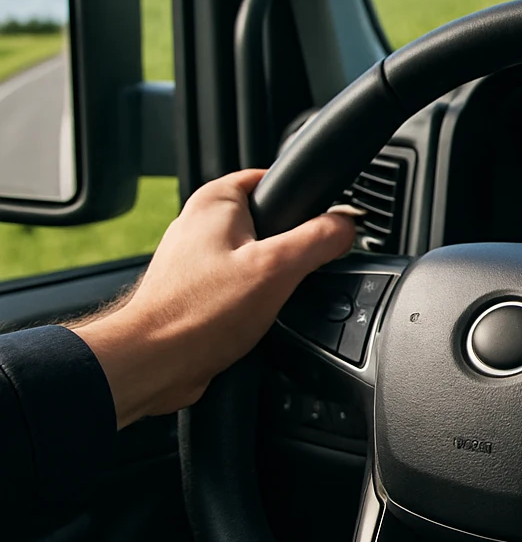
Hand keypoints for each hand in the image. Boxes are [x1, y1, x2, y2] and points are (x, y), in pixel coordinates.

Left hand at [74, 169, 357, 427]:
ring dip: (271, 278)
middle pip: (270, 222)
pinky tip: (253, 317)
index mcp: (215, 201)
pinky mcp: (195, 290)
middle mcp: (199, 224)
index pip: (274, 179)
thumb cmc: (198, 313)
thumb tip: (347, 224)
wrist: (155, 363)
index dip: (306, 202)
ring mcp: (195, 258)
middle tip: (294, 271)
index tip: (322, 228)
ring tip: (268, 299)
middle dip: (290, 248)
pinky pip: (239, 285)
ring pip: (256, 257)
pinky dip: (252, 299)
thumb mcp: (279, 268)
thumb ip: (320, 239)